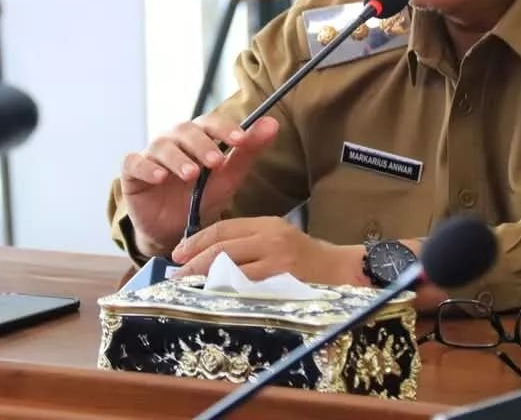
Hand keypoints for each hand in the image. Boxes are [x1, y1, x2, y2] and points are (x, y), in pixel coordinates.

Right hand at [120, 114, 279, 255]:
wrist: (176, 229)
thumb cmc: (202, 196)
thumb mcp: (229, 176)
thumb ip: (249, 150)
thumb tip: (273, 123)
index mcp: (197, 135)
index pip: (210, 122)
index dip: (224, 128)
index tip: (240, 139)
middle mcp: (173, 140)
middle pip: (185, 131)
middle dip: (202, 144)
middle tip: (215, 161)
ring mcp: (151, 154)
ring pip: (162, 146)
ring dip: (178, 158)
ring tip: (191, 174)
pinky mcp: (132, 172)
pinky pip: (134, 163)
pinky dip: (146, 167)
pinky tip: (159, 177)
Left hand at [171, 216, 365, 285]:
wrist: (343, 271)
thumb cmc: (308, 260)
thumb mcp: (279, 240)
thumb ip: (250, 243)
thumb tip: (211, 257)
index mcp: (267, 224)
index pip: (223, 228)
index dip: (197, 240)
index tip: (178, 253)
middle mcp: (270, 236)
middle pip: (222, 246)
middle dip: (194, 261)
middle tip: (176, 275)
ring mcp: (277, 258)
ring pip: (230, 265)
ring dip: (204, 277)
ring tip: (188, 287)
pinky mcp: (283, 278)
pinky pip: (247, 284)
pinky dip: (226, 289)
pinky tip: (214, 296)